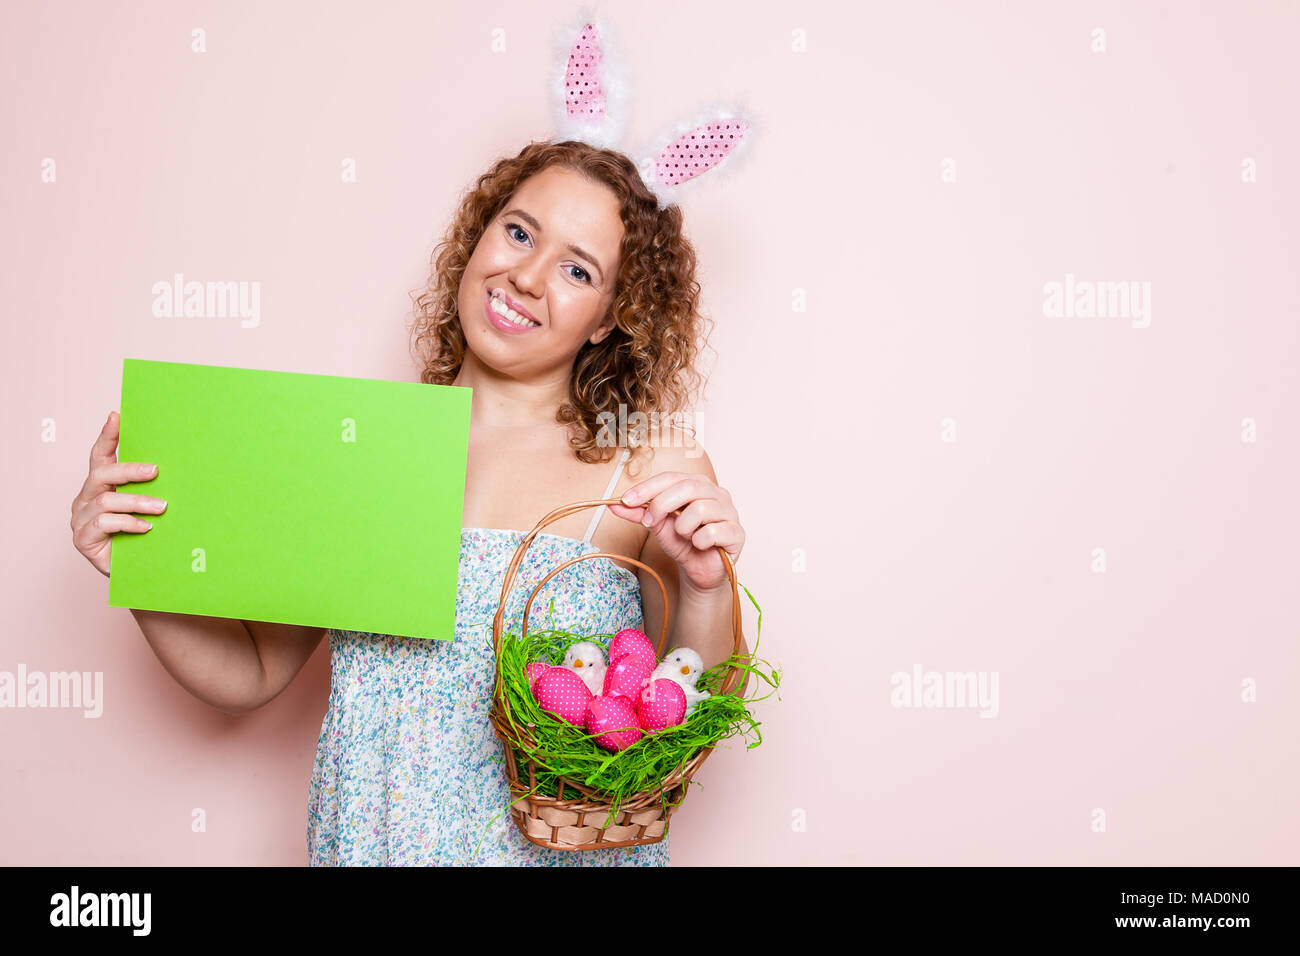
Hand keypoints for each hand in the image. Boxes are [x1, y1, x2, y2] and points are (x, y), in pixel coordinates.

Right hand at [70, 410, 167, 577]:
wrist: (140, 574)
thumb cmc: (146, 537)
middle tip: (156, 471)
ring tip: (162, 507)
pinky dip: (128, 523)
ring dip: (137, 502)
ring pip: (106, 500)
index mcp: (100, 485)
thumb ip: (152, 487)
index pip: (100, 455)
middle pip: (101, 473)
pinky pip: (103, 523)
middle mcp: (85, 498)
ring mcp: (80, 519)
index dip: (107, 435)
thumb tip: (179, 463)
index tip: (117, 416)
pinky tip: (147, 528)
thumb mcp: (150, 508)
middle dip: (129, 470)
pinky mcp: (83, 539)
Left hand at [608, 471, 743, 593]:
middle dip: (662, 504)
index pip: (672, 477)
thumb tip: (614, 504)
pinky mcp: (737, 533)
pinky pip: (713, 532)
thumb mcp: (657, 525)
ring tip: (684, 536)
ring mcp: (730, 512)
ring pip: (700, 509)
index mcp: (698, 485)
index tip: (626, 500)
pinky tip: (699, 546)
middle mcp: (717, 493)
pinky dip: (699, 541)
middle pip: (688, 487)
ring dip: (683, 527)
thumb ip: (639, 513)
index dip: (648, 487)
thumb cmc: (683, 543)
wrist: (699, 570)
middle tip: (650, 522)